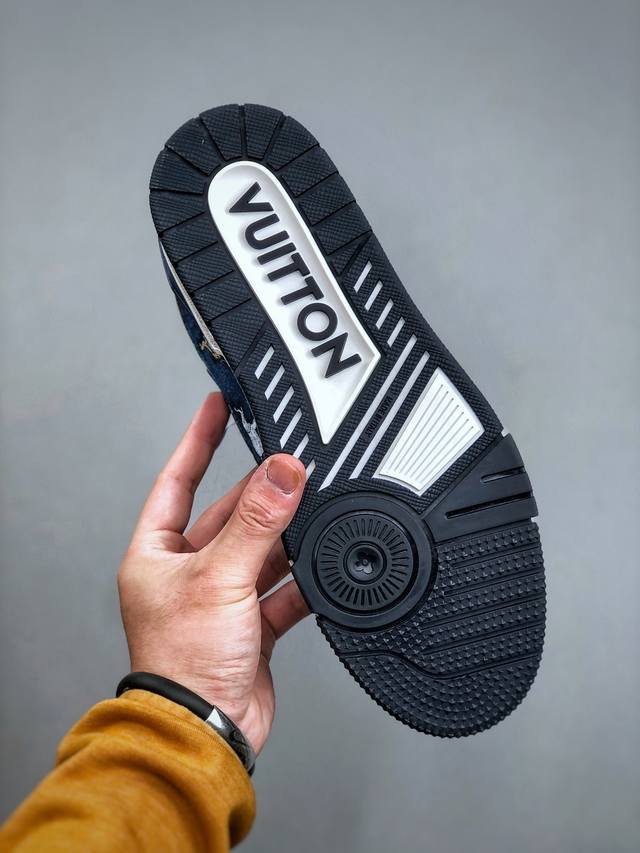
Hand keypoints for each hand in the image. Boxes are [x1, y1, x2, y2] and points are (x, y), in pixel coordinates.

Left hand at [118, 393, 308, 752]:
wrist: (206, 732)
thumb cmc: (181, 666)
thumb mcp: (219, 578)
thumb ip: (256, 523)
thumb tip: (282, 473)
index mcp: (157, 554)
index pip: (177, 479)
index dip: (198, 440)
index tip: (218, 406)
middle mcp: (187, 572)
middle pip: (229, 515)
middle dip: (260, 494)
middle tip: (292, 468)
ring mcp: (222, 598)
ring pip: (261, 549)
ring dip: (286, 536)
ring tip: (311, 513)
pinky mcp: (251, 623)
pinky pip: (283, 588)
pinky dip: (302, 579)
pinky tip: (321, 566)